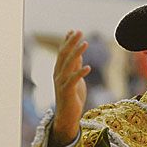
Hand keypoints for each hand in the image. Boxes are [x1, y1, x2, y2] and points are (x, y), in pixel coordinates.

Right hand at [48, 30, 90, 146]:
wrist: (68, 116)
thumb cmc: (72, 97)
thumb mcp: (75, 79)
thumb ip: (75, 67)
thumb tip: (79, 54)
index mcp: (59, 71)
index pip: (62, 53)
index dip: (67, 41)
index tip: (73, 30)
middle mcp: (58, 75)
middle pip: (64, 55)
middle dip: (71, 42)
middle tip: (80, 32)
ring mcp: (61, 83)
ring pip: (69, 65)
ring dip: (77, 53)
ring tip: (85, 43)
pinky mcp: (67, 92)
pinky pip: (73, 80)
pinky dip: (80, 73)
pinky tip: (88, 67)